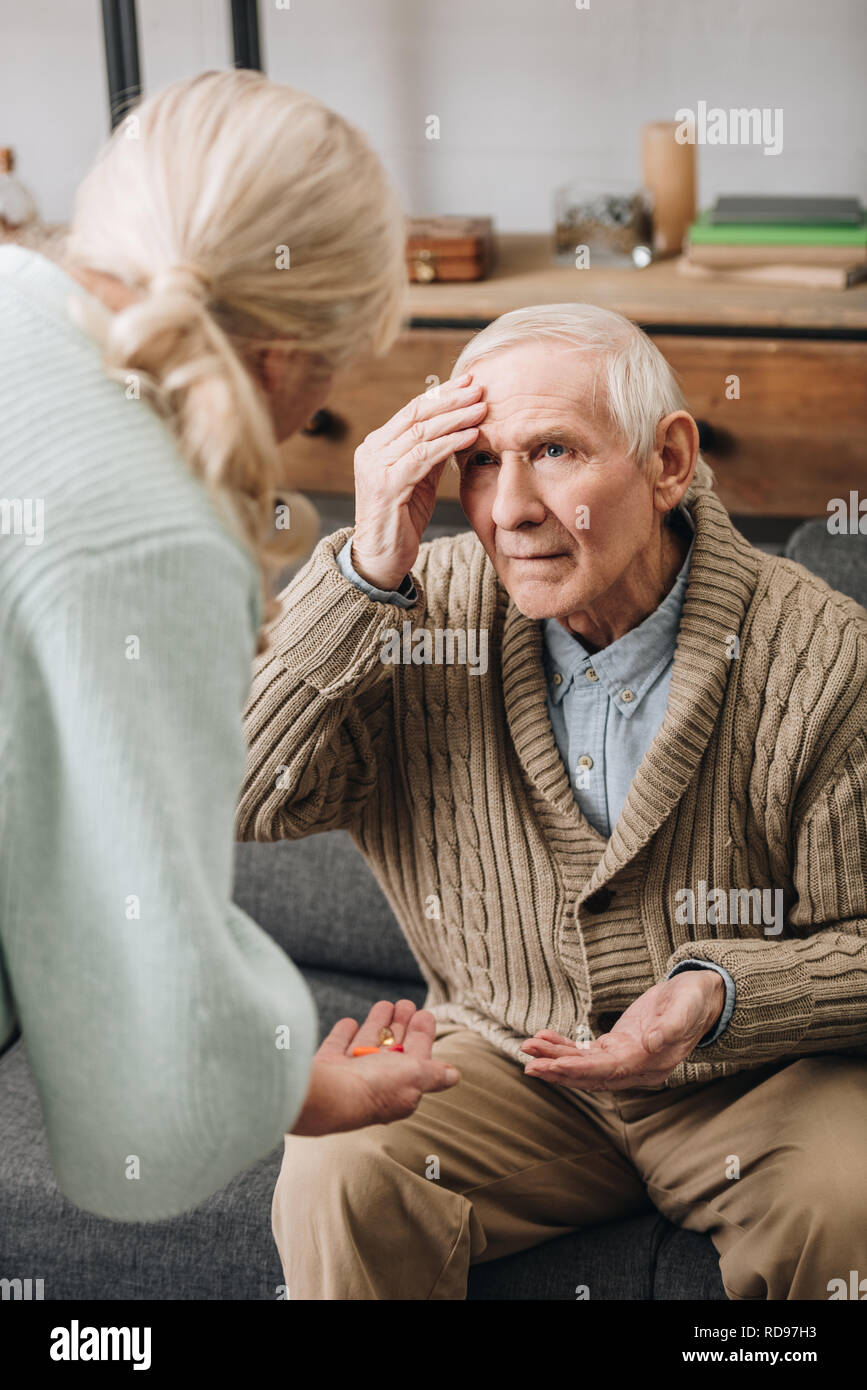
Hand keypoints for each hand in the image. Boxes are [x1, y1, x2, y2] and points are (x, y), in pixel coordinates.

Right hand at [290, 999, 459, 1135]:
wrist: (327, 1096)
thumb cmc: (375, 1086)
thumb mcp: (414, 1076)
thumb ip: (433, 1074)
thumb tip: (454, 1076)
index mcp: (399, 1087)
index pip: (416, 1057)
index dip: (422, 1036)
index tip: (425, 1015)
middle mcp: (374, 1083)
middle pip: (392, 1049)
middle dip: (401, 1026)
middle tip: (406, 1004)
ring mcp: (349, 1075)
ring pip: (366, 1045)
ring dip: (377, 1025)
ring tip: (386, 1003)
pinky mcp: (327, 1067)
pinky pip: (337, 1047)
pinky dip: (344, 1034)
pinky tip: (349, 1022)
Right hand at [351, 372, 486, 589]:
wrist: (380, 558)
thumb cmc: (401, 521)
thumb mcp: (418, 481)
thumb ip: (430, 454)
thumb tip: (457, 426)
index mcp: (376, 446)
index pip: (412, 410)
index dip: (442, 395)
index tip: (469, 383)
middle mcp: (371, 452)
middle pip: (416, 414)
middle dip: (451, 400)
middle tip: (479, 389)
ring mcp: (376, 468)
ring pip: (421, 433)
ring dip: (456, 419)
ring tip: (482, 409)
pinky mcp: (387, 486)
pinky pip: (423, 457)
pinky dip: (450, 444)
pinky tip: (471, 436)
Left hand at [520, 970, 724, 1091]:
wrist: (700, 997)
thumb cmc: (695, 1002)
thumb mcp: (687, 1008)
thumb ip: (671, 1027)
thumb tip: (653, 1042)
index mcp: (652, 1064)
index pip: (611, 1071)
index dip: (582, 1070)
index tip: (555, 1065)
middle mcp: (636, 1068)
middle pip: (592, 1075)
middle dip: (559, 1071)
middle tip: (530, 1065)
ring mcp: (625, 1058)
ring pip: (584, 1065)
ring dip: (555, 1059)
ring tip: (528, 1048)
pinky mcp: (617, 1046)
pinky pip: (586, 1052)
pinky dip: (564, 1047)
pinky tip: (543, 1039)